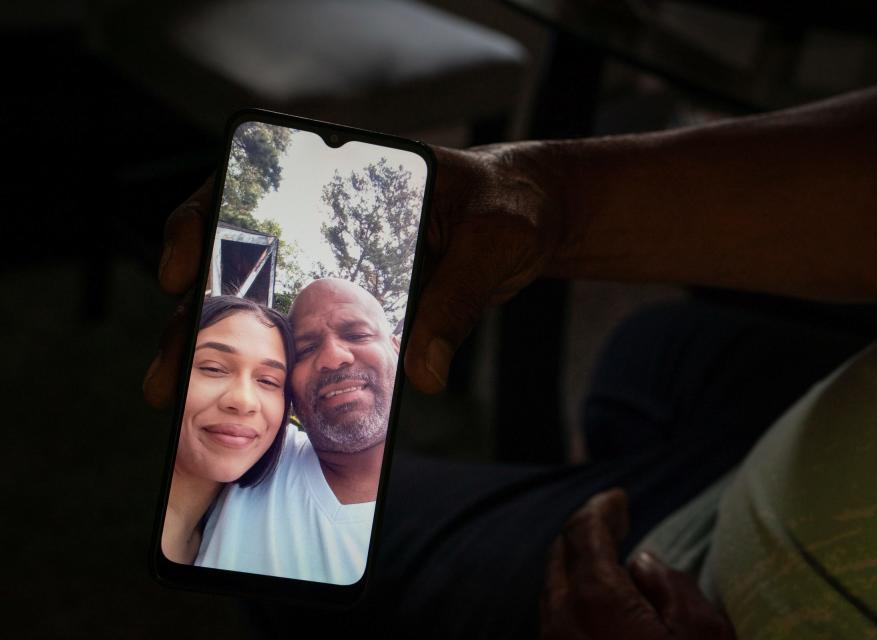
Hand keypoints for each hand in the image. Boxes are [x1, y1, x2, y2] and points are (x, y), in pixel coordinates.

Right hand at [143, 143, 562, 403]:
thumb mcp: (493, 242)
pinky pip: (308, 332)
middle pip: (242, 259)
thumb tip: (421, 376)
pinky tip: (259, 405)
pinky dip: (279, 365)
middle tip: (167, 375)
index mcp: (350, 174)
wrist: (534, 218)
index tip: (180, 273)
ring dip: (225, 349)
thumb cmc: (512, 207)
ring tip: (185, 401)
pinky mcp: (360, 300)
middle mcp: (330, 219)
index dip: (201, 223)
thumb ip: (457, 299)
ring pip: (265, 301)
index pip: (254, 185)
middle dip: (194, 315)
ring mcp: (341, 261)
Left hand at [540, 489, 734, 639]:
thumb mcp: (703, 634)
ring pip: (555, 593)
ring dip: (578, 572)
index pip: (583, 530)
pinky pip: (558, 624)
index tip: (617, 498)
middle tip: (615, 526)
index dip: (601, 508)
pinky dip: (575, 603)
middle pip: (560, 558)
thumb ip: (672, 587)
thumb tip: (643, 563)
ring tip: (612, 566)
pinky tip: (603, 610)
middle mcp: (561, 622)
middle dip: (585, 535)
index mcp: (595, 600)